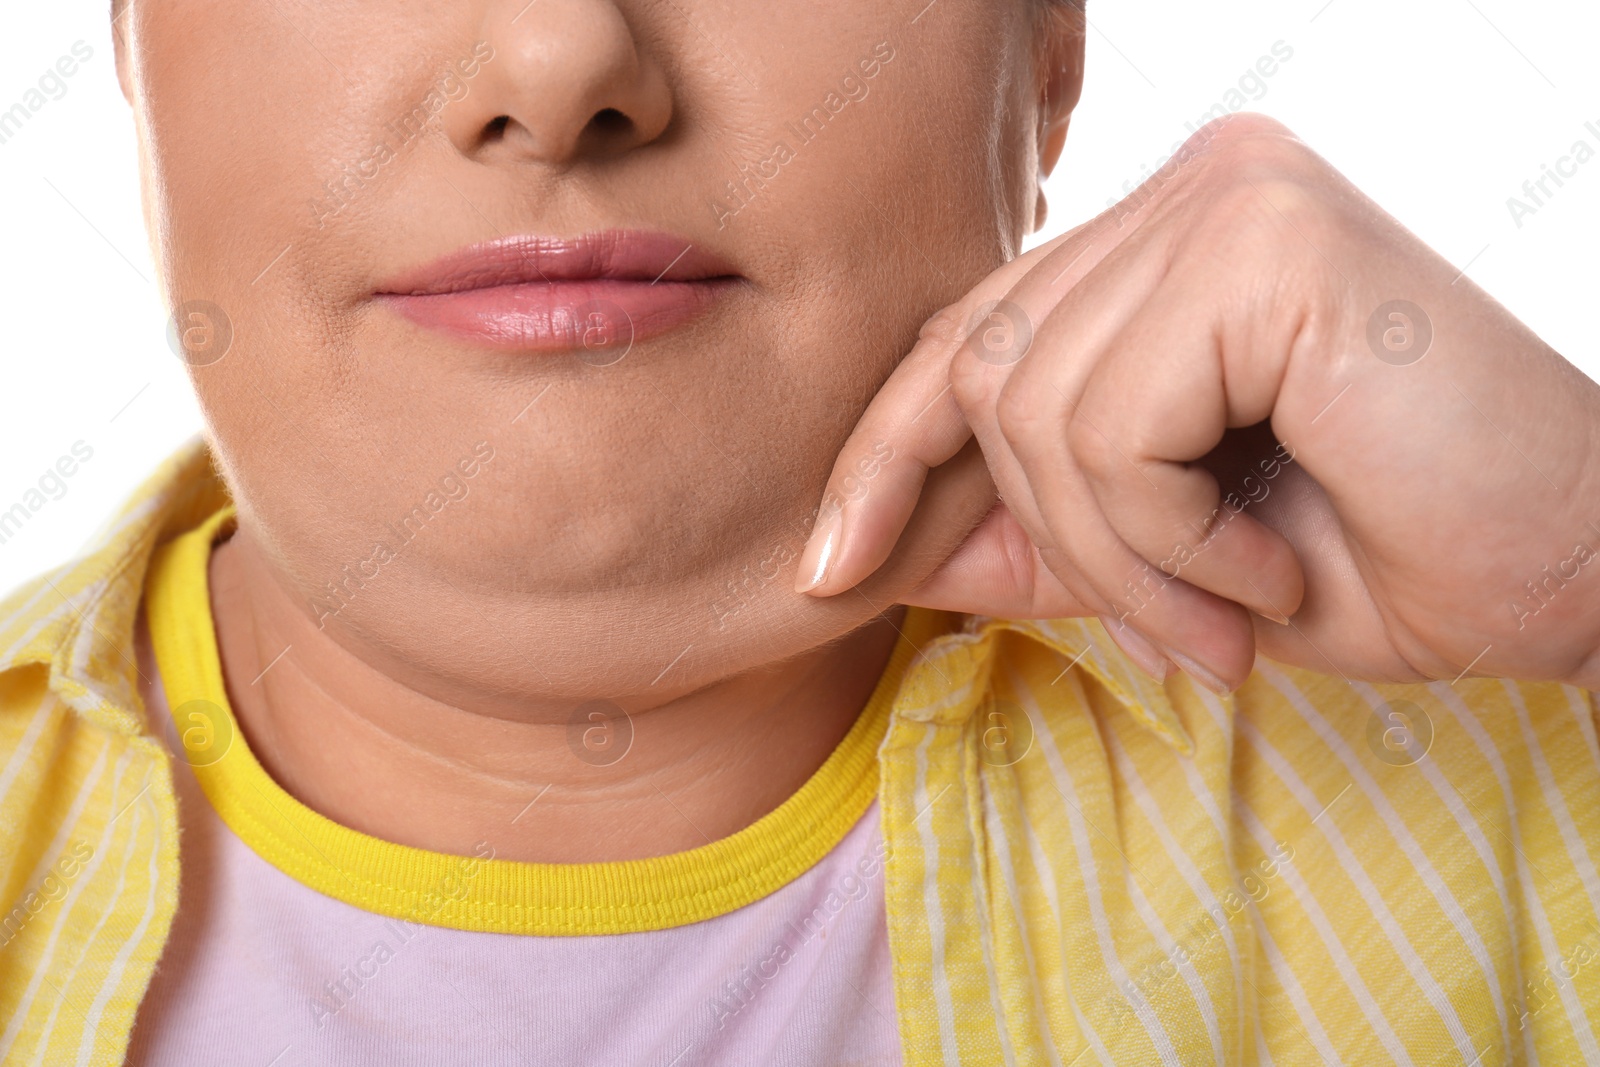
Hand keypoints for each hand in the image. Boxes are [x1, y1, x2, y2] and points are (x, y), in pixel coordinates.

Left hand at [795, 113, 1599, 692]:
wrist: (1577, 577)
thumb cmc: (1383, 556)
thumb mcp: (1163, 556)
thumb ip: (1028, 530)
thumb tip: (875, 543)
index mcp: (1162, 241)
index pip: (967, 333)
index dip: (885, 453)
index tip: (830, 568)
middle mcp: (1188, 189)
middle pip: (986, 376)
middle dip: (1061, 543)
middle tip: (1183, 633)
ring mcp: (1227, 198)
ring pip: (1035, 412)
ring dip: (1125, 561)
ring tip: (1233, 613)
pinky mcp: (1265, 242)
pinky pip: (1111, 428)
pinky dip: (1172, 539)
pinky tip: (1271, 570)